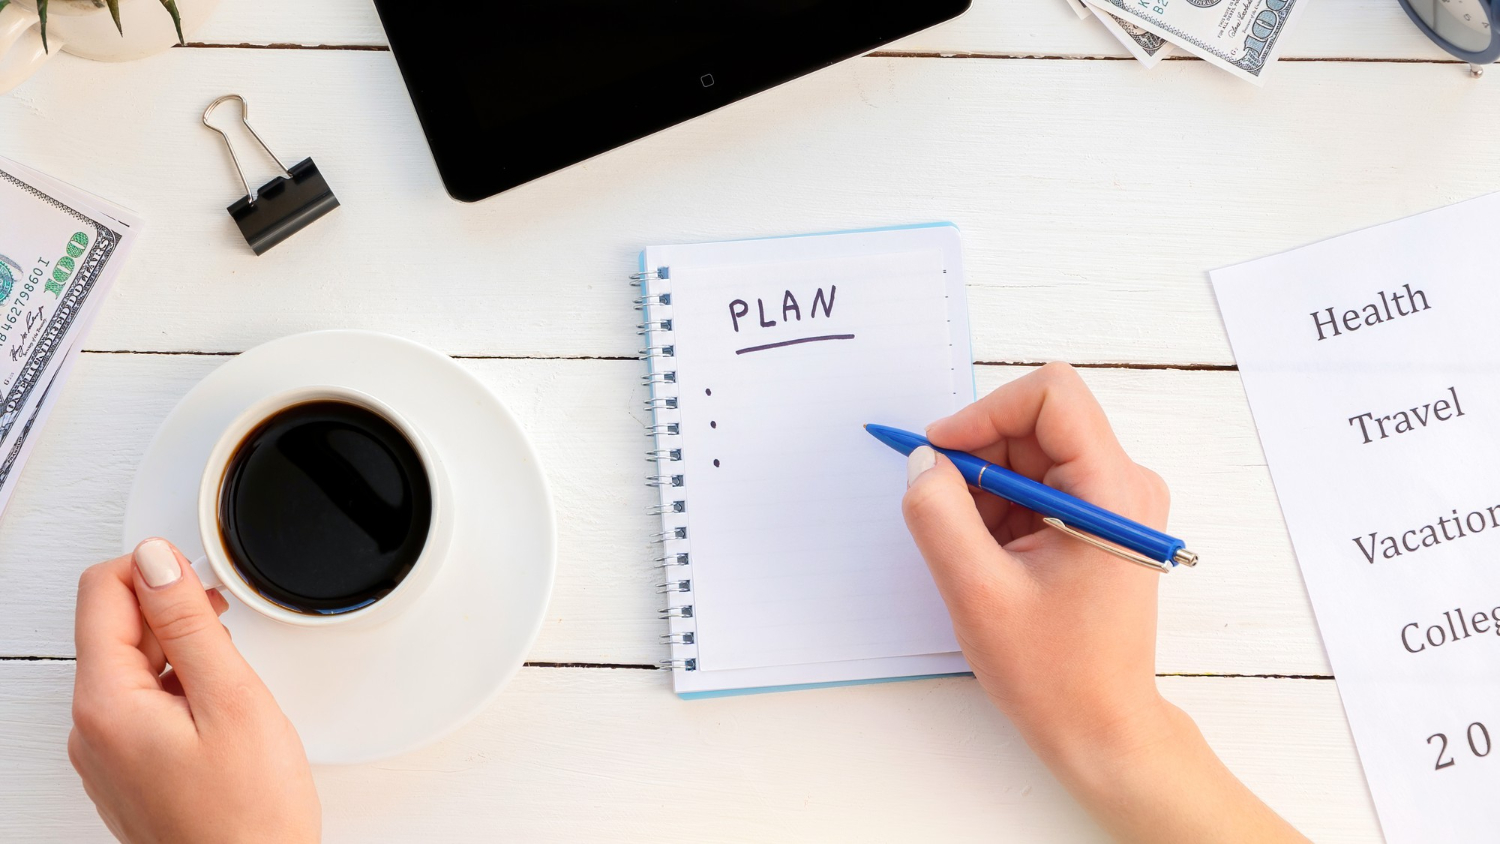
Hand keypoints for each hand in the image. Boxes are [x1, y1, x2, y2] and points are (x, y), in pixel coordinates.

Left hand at [70, 538, 319, 843]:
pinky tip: (218, 702)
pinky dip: (177, 686)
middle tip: (223, 617)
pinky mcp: (128, 770)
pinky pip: (140, 704)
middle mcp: (92, 729)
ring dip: (176, 647)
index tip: (200, 574)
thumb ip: (188, 623)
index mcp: (107, 704)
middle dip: (167, 607)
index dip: (155, 568)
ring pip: (129, 665)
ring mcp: (106, 753)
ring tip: (228, 668)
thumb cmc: (249, 814)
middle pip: (113, 628)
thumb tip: (157, 561)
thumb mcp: (231, 699)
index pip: (103, 592)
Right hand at [903, 363, 1304, 842]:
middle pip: (1035, 423)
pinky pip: (1037, 485)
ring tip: (975, 554)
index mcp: (1111, 489)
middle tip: (944, 514)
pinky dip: (1000, 511)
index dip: (984, 413)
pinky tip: (992, 561)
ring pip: (1030, 454)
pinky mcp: (1099, 520)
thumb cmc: (1054, 673)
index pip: (1050, 394)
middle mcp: (1124, 483)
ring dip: (985, 491)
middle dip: (978, 460)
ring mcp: (1115, 501)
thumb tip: (922, 461)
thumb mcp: (977, 592)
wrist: (1102, 727)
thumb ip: (938, 515)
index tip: (940, 454)